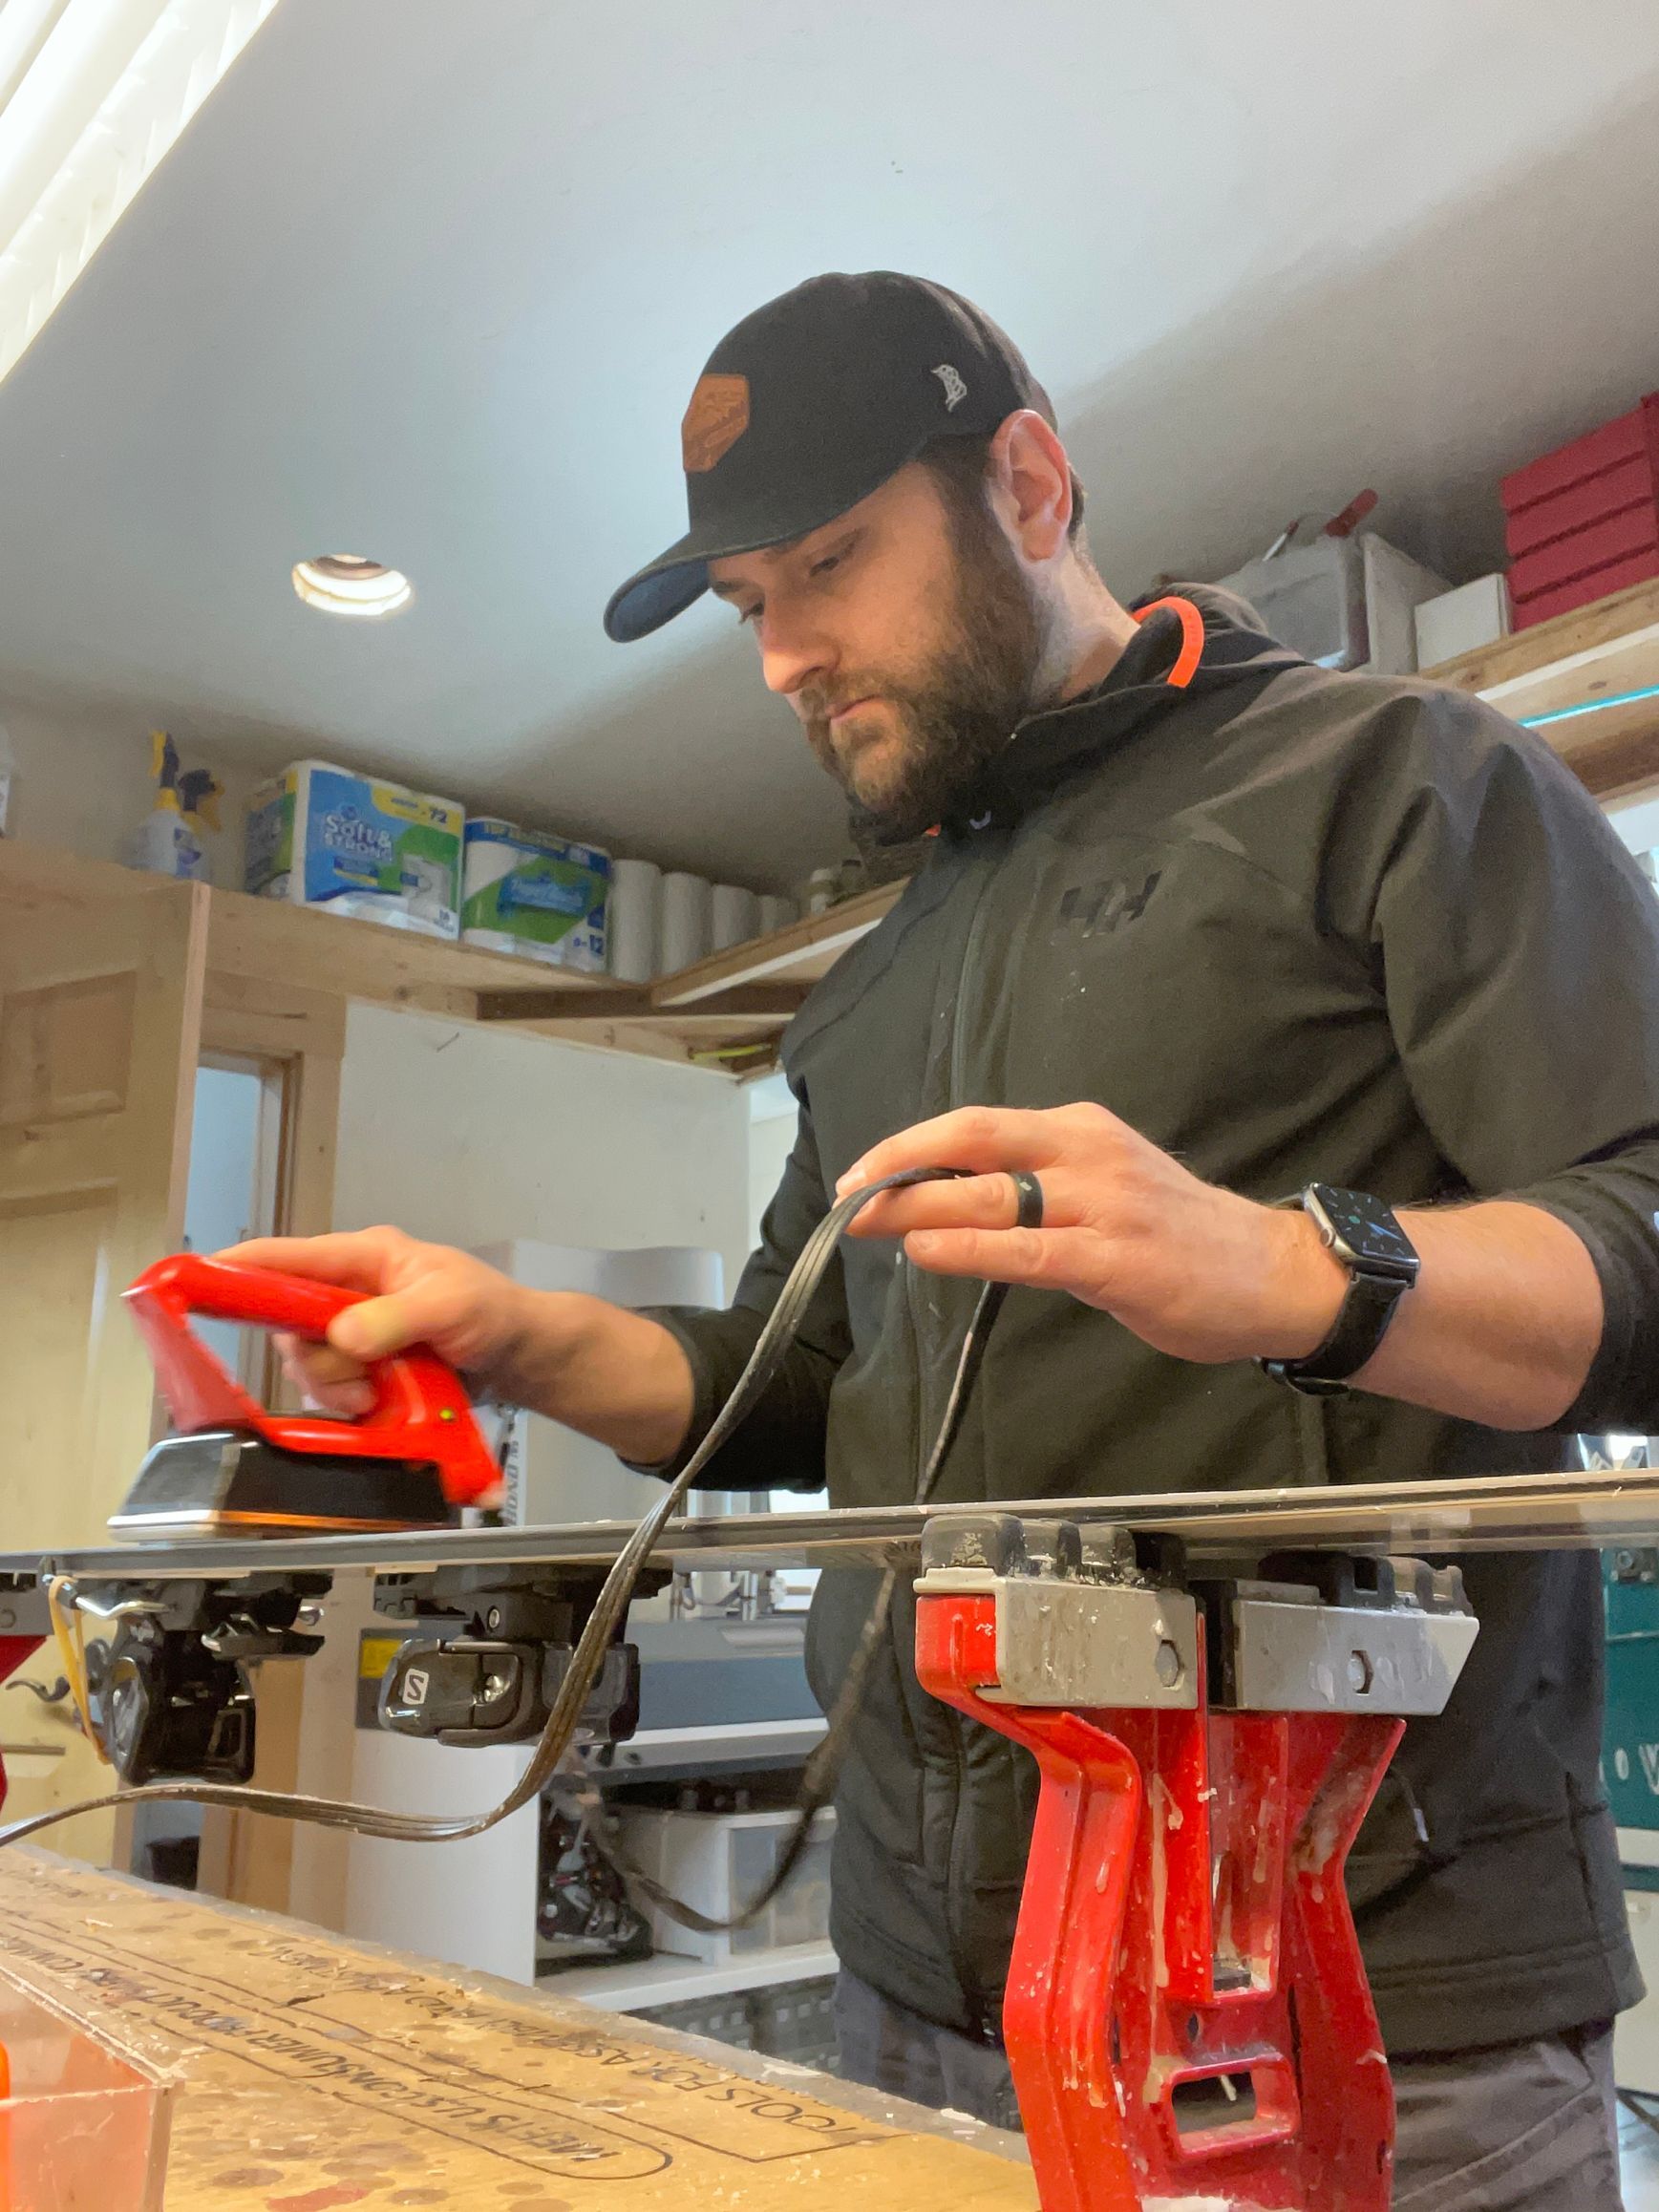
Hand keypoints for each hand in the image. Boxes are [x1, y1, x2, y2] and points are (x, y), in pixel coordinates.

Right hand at [218, 1228, 533, 1415]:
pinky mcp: (359, 1370)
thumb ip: (397, 1318)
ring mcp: (351, 1333)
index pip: (286, 1257)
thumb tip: (343, 1336)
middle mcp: (346, 1293)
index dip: (237, 1269)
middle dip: (318, 1361)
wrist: (517, 1355)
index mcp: (362, 1258)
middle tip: (360, 1378)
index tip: (195, 1282)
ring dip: (338, 1389)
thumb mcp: (451, 1305)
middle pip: (287, 1326)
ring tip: (382, 1393)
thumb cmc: (491, 1311)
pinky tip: (383, 1405)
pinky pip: (329, 1392)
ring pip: (307, 1366)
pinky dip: (350, 1406)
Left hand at [837, 1103, 1347, 1364]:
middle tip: (846, 1193)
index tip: (862, 1171)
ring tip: (865, 1222)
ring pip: (990, 1195)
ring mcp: (1103, 1203)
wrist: (1273, 1274)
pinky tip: (925, 1252)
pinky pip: (1024, 1249)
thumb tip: (951, 1206)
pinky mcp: (1115, 1259)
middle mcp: (1087, 1152)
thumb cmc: (1182, 1236)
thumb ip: (1038, 1190)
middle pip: (972, 1142)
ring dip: (916, 1208)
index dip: (909, 1144)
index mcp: (1080, 1129)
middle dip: (898, 1164)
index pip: (977, 1125)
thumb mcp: (1106, 1187)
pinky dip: (965, 1248)